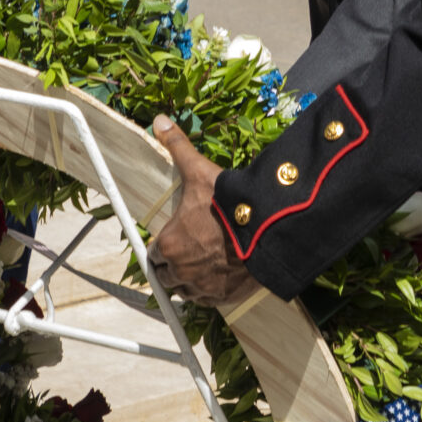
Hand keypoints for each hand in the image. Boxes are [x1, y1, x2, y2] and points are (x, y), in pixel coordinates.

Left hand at [147, 118, 261, 306]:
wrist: (266, 229)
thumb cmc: (228, 203)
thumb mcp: (199, 171)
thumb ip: (177, 147)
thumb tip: (159, 121)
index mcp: (168, 244)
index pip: (155, 253)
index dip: (166, 243)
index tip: (178, 236)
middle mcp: (179, 271)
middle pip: (167, 276)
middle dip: (174, 264)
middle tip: (191, 248)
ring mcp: (201, 287)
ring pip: (184, 290)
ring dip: (188, 280)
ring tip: (203, 262)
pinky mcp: (221, 298)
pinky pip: (206, 300)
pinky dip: (208, 291)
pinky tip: (217, 275)